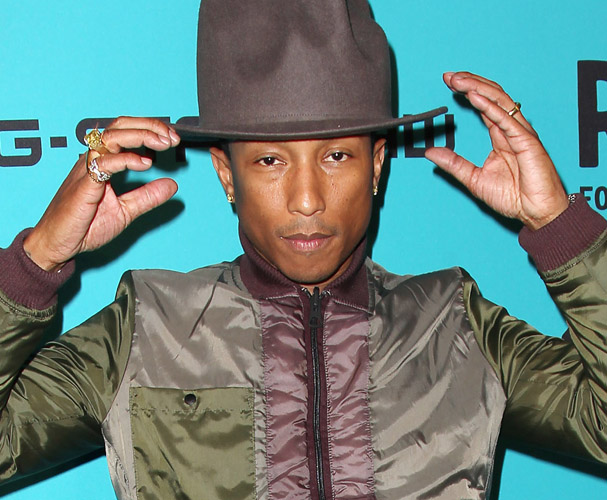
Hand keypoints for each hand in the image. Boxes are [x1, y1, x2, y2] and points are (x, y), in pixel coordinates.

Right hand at [23, 117, 179, 271]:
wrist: (57, 244)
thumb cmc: (84, 226)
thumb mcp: (126, 210)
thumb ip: (148, 196)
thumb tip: (172, 184)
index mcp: (103, 161)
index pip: (126, 131)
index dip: (150, 129)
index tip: (173, 138)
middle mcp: (93, 160)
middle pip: (119, 126)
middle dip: (149, 126)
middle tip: (172, 138)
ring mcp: (86, 170)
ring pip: (111, 137)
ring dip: (140, 136)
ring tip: (162, 144)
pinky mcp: (83, 185)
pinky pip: (103, 163)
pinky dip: (126, 160)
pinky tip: (144, 164)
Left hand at [425, 72, 568, 230]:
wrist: (535, 213)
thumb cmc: (513, 197)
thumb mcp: (474, 179)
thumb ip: (454, 164)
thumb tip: (431, 152)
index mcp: (501, 136)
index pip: (484, 105)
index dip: (467, 91)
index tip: (448, 83)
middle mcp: (511, 130)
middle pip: (491, 97)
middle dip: (470, 83)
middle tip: (449, 76)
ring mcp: (520, 134)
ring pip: (500, 101)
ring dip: (478, 88)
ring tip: (458, 80)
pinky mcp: (527, 142)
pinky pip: (507, 121)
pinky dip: (491, 107)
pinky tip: (476, 97)